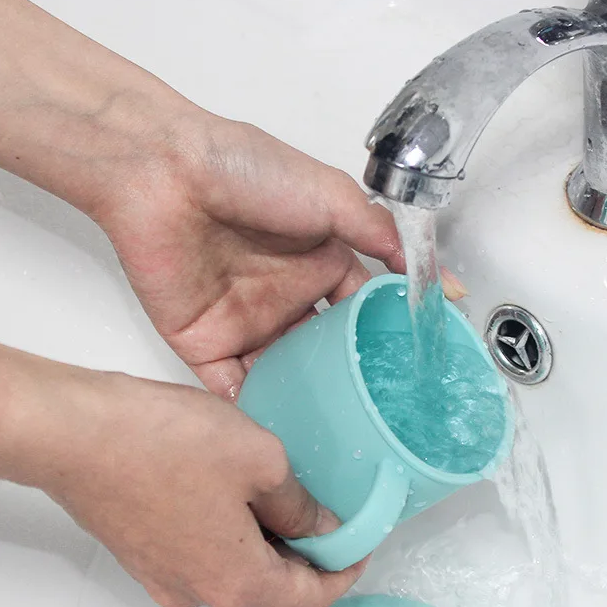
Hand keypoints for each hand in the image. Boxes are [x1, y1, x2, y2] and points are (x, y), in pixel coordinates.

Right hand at [55, 373, 364, 606]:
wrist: (73, 432)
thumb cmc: (162, 443)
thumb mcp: (261, 461)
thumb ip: (300, 504)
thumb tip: (322, 526)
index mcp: (236, 581)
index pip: (310, 599)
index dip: (344, 574)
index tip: (361, 547)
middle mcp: (198, 593)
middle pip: (272, 586)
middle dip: (307, 554)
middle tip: (329, 512)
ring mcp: (163, 575)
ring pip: (236, 567)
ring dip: (267, 538)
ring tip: (282, 492)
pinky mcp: (141, 552)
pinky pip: (201, 552)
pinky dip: (230, 531)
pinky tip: (236, 489)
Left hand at [91, 112, 464, 399]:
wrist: (163, 170)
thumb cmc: (246, 170)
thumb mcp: (333, 198)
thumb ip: (386, 240)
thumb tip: (443, 280)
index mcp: (317, 263)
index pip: (360, 310)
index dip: (384, 337)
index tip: (413, 372)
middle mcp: (285, 297)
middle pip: (323, 351)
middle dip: (348, 381)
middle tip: (380, 416)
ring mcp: (245, 323)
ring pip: (284, 375)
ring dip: (306, 402)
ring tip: (338, 436)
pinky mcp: (204, 343)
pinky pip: (233, 389)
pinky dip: (256, 412)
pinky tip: (282, 435)